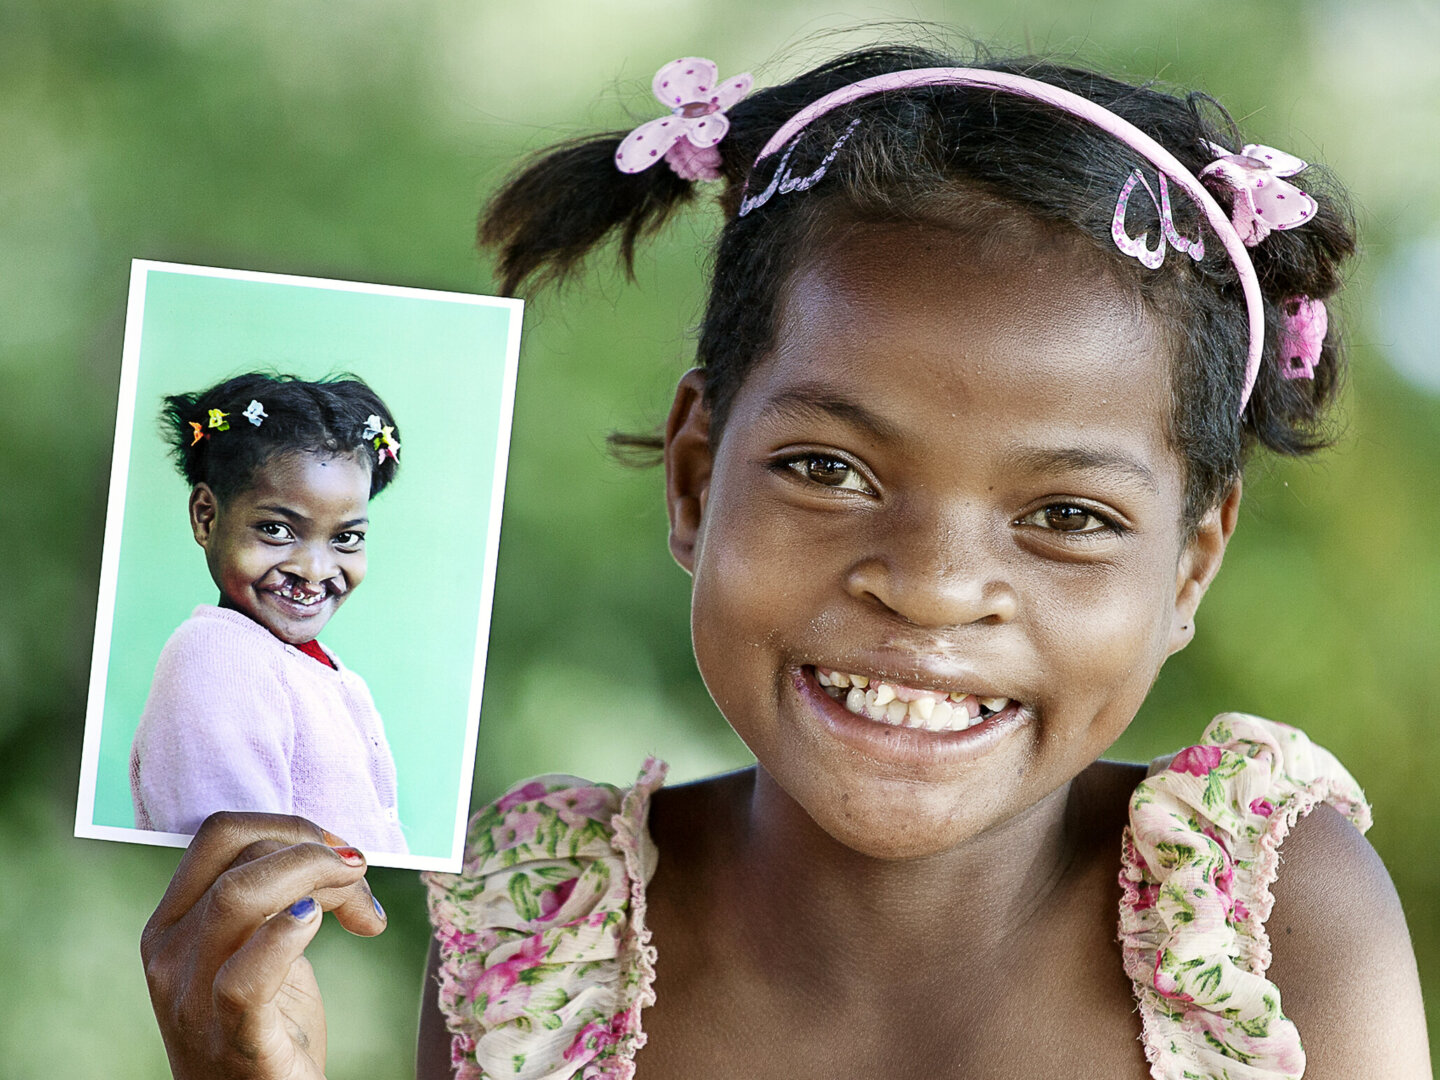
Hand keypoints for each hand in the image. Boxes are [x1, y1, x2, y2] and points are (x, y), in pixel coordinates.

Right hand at [141, 813, 387, 1079]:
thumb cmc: (268, 1026)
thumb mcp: (259, 948)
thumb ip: (275, 898)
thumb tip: (335, 849)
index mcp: (172, 923)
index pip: (219, 834)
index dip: (289, 826)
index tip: (337, 850)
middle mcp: (170, 955)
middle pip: (241, 856)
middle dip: (316, 850)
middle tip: (360, 877)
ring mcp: (192, 999)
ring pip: (240, 897)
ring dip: (320, 879)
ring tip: (361, 906)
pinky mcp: (231, 1040)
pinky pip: (245, 977)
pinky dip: (287, 936)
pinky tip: (319, 926)